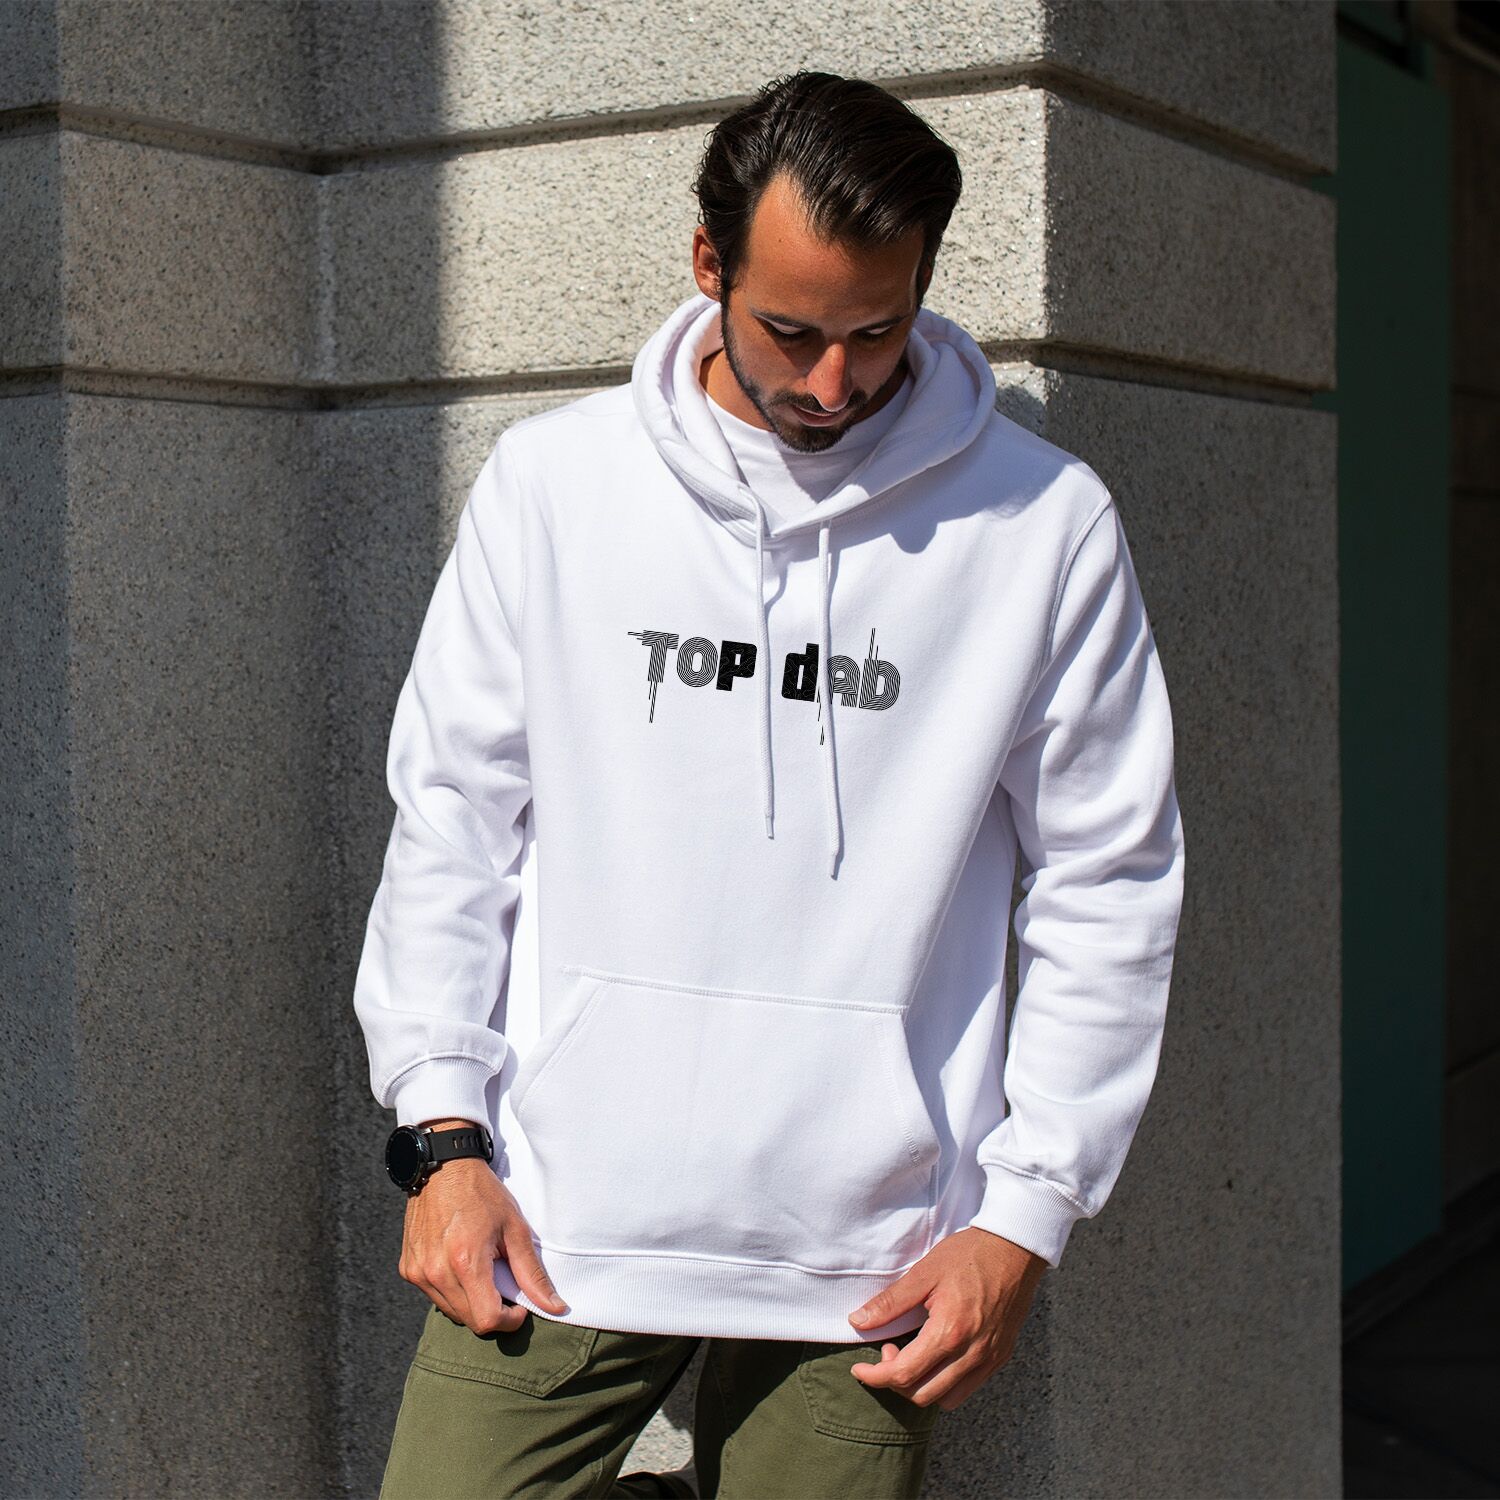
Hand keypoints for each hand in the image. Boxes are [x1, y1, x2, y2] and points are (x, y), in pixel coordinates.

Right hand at [397, 1145, 568, 1334]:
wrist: (443, 1167)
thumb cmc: (482, 1193)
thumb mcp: (515, 1228)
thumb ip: (532, 1273)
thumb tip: (556, 1307)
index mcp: (466, 1262)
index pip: (488, 1320)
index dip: (510, 1320)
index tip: (519, 1305)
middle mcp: (436, 1272)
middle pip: (470, 1321)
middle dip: (493, 1312)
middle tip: (504, 1284)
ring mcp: (418, 1272)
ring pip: (451, 1312)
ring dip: (472, 1303)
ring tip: (483, 1270)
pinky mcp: (408, 1269)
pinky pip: (435, 1297)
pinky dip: (453, 1291)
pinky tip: (462, 1265)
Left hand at [845, 1227, 1046, 1411]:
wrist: (1014, 1249)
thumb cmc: (968, 1255)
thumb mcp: (924, 1273)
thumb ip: (890, 1303)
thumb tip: (857, 1322)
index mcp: (949, 1332)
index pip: (903, 1374)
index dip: (874, 1377)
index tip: (859, 1369)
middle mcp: (971, 1354)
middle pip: (922, 1394)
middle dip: (895, 1380)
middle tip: (889, 1349)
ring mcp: (988, 1359)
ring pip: (945, 1399)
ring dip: (920, 1386)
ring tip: (913, 1354)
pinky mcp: (999, 1357)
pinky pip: (967, 1389)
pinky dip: (944, 1385)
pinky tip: (936, 1357)